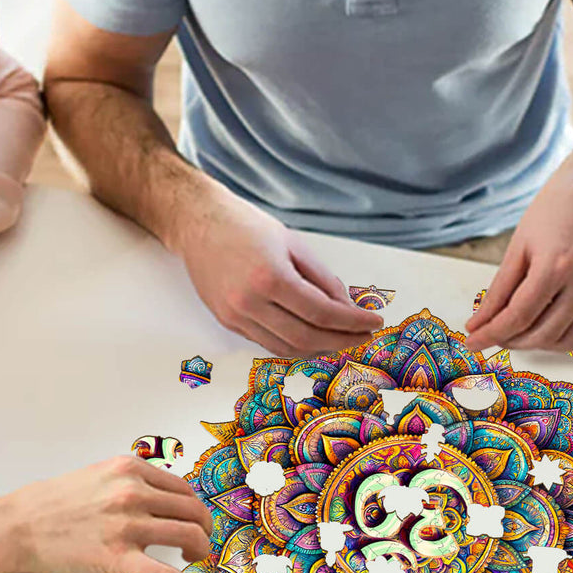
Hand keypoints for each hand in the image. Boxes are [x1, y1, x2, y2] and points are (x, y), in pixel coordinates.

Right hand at [0, 455, 214, 572]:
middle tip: (202, 542)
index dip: (195, 507)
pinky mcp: (117, 558)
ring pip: (188, 534)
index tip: (196, 520)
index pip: (183, 488)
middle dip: (204, 528)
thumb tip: (162, 497)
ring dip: (200, 549)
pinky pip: (163, 572)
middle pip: (192, 510)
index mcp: (131, 470)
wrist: (17, 525)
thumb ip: (132, 481)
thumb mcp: (99, 475)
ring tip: (196, 559)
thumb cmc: (53, 503)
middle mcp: (134, 492)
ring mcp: (127, 525)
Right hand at [169, 183, 381, 356]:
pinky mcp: (227, 321)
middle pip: (306, 338)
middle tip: (363, 337)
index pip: (322, 313)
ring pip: (286, 348)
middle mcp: (249, 302)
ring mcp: (235, 315)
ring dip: (319, 349)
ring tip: (341, 340)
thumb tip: (348, 308)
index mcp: (270, 277)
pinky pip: (267, 343)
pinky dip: (294, 345)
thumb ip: (323, 279)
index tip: (373, 324)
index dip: (353, 322)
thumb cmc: (246, 226)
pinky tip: (313, 338)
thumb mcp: (294, 244)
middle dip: (341, 341)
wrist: (198, 223)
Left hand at [464, 140, 572, 352]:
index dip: (491, 333)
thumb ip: (499, 288)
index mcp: (555, 266)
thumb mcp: (519, 244)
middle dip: (509, 341)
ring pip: (563, 340)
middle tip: (488, 335)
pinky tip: (537, 325)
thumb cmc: (557, 206)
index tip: (472, 341)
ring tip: (512, 332)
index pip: (518, 316)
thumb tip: (480, 320)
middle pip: (540, 333)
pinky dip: (555, 336)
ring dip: (533, 344)